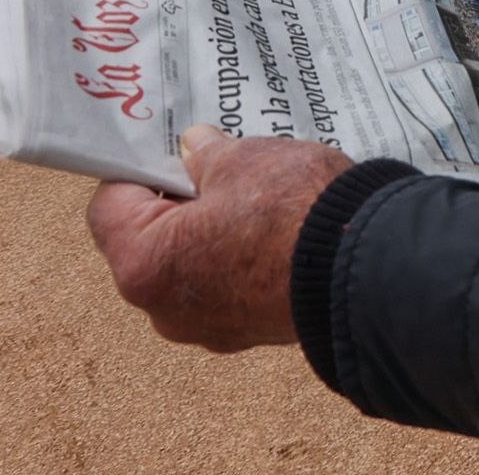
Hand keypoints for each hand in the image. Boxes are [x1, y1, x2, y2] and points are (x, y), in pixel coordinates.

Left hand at [86, 124, 352, 351]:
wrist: (368, 268)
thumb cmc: (293, 213)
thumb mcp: (244, 159)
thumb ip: (207, 154)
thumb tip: (195, 149)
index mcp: (144, 264)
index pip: (110, 206)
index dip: (138, 168)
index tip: (170, 147)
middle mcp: (164, 308)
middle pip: (152, 241)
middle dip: (181, 201)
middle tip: (219, 167)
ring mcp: (209, 326)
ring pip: (194, 266)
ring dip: (215, 232)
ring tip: (259, 197)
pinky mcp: (251, 332)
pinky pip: (231, 286)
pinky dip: (245, 259)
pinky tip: (280, 229)